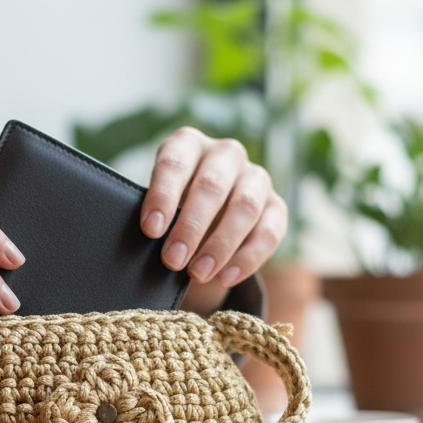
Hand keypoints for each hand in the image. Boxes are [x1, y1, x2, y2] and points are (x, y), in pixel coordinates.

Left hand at [140, 127, 286, 286]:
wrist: (207, 216)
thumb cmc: (172, 208)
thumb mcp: (159, 204)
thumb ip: (156, 218)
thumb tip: (146, 245)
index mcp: (188, 144)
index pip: (175, 162)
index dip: (163, 196)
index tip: (151, 230)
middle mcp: (225, 154)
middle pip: (212, 185)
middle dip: (191, 226)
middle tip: (172, 260)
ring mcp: (255, 177)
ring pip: (245, 206)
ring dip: (221, 244)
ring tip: (198, 274)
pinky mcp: (276, 206)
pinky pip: (269, 231)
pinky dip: (248, 258)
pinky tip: (225, 278)